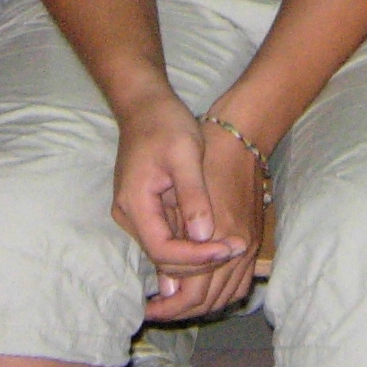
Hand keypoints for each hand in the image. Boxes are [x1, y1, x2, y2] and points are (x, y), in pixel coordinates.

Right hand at [111, 89, 249, 317]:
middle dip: (200, 260)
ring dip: (197, 255)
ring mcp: (135, 215)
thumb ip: (193, 196)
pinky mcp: (145, 211)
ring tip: (231, 245)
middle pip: (163, 258)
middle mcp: (129, 216)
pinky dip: (190, 244)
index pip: (163, 251)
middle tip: (236, 248)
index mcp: (135, 203)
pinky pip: (167, 238)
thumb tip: (203, 236)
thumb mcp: (185, 154)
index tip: (228, 248)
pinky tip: (216, 238)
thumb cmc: (165, 124)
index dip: (196, 258)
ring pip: (166, 252)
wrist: (145, 105)